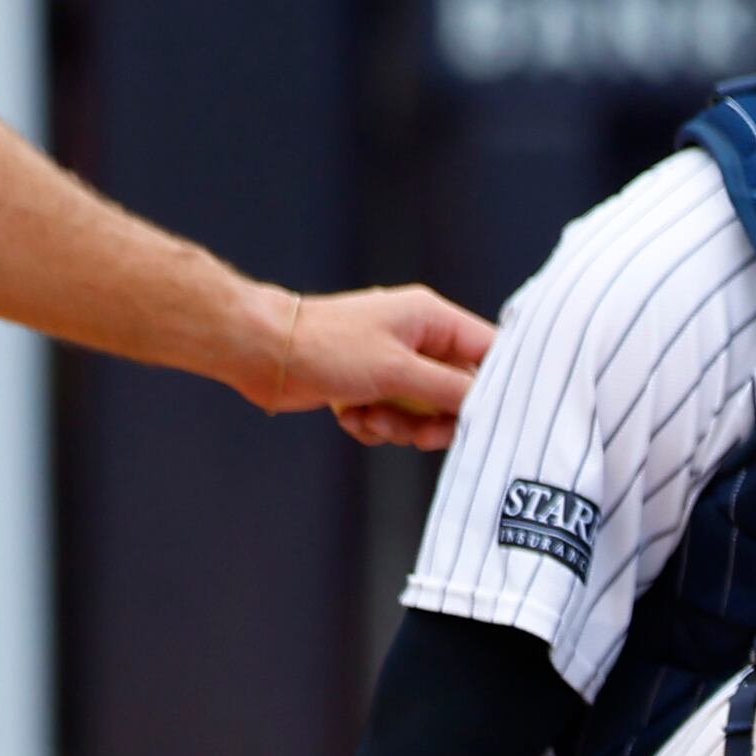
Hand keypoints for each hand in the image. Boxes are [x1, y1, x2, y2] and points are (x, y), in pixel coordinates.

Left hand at [247, 283, 495, 448]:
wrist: (261, 352)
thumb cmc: (326, 347)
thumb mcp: (398, 370)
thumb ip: (450, 389)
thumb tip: (490, 404)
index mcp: (433, 320)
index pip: (490, 352)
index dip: (494, 386)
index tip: (491, 418)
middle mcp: (418, 340)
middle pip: (457, 390)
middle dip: (436, 418)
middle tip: (421, 436)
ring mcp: (392, 363)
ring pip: (424, 410)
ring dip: (400, 425)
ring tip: (371, 418)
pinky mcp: (368, 385)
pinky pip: (393, 416)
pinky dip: (375, 424)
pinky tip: (350, 415)